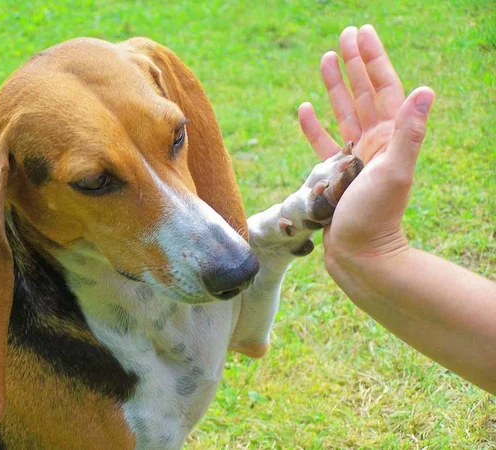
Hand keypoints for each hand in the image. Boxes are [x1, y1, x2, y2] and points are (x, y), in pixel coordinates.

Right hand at [298, 25, 434, 263]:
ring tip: (325, 59)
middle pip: (363, 94)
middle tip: (343, 35)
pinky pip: (322, 142)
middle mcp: (373, 144)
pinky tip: (305, 108)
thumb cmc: (376, 218)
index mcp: (388, 139)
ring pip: (342, 113)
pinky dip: (314, 125)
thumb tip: (425, 91)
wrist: (360, 255)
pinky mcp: (333, 173)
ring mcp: (353, 158)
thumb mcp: (394, 173)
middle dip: (354, 64)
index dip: (373, 59)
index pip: (383, 88)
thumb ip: (408, 132)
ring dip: (335, 86)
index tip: (362, 33)